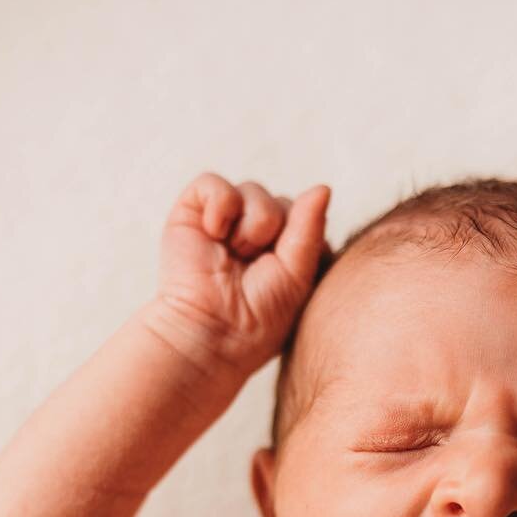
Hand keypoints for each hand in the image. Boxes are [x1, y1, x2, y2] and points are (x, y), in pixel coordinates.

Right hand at [149, 172, 330, 376]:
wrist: (212, 332)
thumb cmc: (260, 317)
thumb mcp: (299, 275)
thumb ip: (310, 229)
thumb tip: (322, 187)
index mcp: (283, 250)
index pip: (308, 217)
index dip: (302, 239)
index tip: (289, 274)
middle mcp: (254, 233)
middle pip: (283, 201)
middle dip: (276, 231)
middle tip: (256, 266)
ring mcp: (225, 222)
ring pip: (254, 190)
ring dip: (252, 225)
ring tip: (236, 254)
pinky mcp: (193, 213)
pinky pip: (214, 183)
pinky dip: (220, 205)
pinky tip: (215, 234)